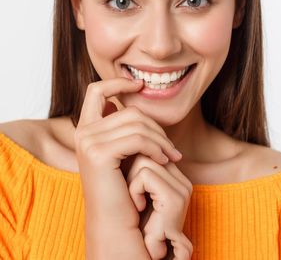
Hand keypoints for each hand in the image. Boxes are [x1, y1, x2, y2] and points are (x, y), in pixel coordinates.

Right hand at [74, 78, 182, 257]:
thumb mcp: (128, 153)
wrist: (118, 222)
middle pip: (130, 110)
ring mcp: (88, 142)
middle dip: (157, 128)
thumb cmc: (127, 189)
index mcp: (86, 129)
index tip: (141, 85)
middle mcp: (82, 132)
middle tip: (173, 150)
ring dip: (162, 140)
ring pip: (138, 123)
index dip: (118, 82)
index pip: (96, 90)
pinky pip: (138, 138)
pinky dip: (158, 148)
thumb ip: (127, 128)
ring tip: (173, 157)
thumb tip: (137, 95)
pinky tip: (166, 161)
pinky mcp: (98, 153)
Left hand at [126, 154, 192, 258]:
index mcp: (176, 178)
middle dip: (131, 172)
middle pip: (147, 152)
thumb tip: (120, 141)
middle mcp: (183, 181)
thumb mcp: (133, 188)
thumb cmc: (132, 223)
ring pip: (144, 161)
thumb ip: (135, 165)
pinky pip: (144, 176)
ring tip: (136, 202)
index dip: (132, 164)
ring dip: (130, 182)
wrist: (140, 251)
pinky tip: (137, 207)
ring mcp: (182, 188)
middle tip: (131, 195)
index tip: (125, 183)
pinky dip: (134, 191)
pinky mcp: (175, 197)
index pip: (151, 149)